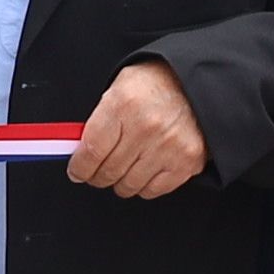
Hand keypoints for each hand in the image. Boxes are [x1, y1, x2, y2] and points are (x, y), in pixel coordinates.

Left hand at [73, 58, 209, 198]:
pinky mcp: (187, 162)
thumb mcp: (118, 89)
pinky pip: (153, 190)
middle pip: (108, 171)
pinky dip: (143, 186)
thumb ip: (97, 121)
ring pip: (129, 185)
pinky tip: (143, 171)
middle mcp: (146, 127)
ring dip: (120, 182)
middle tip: (97, 171)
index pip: (91, 151)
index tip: (77, 171)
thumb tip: (78, 152)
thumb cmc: (154, 85)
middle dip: (97, 176)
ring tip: (123, 168)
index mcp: (123, 104)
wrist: (196, 82)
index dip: (79, 168)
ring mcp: (168, 147)